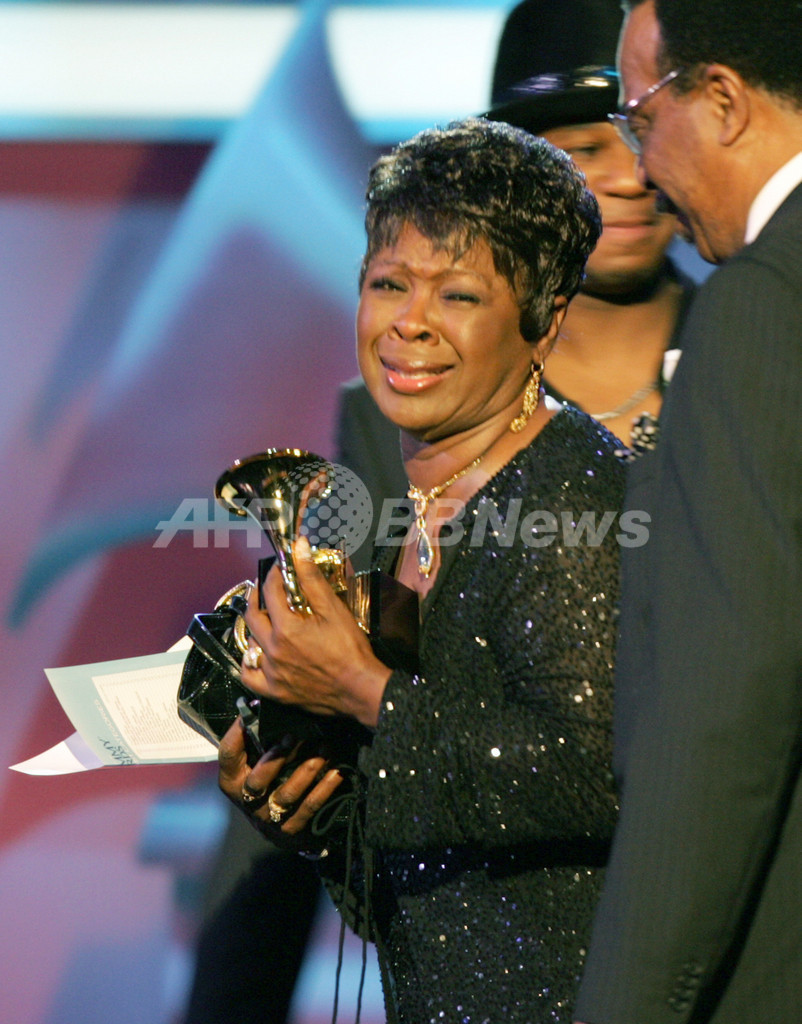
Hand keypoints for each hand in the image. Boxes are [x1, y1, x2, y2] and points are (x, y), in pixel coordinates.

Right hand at [218, 717, 344, 845]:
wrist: (278, 825)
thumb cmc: (266, 779)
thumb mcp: (253, 761)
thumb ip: (255, 739)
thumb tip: (261, 704)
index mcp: (232, 781)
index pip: (227, 755)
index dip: (238, 732)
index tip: (254, 711)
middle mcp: (247, 801)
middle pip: (257, 781)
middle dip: (277, 757)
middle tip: (294, 735)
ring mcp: (269, 818)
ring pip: (288, 794)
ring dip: (307, 769)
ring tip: (324, 748)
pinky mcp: (291, 829)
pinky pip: (310, 806)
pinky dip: (325, 787)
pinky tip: (337, 770)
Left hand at [242, 537, 391, 727]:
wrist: (360, 689)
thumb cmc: (350, 650)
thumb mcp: (333, 609)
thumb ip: (312, 578)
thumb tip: (299, 548)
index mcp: (285, 627)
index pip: (270, 591)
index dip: (273, 574)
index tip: (279, 567)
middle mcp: (272, 649)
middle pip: (253, 615)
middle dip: (258, 596)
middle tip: (266, 588)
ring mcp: (271, 672)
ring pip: (250, 643)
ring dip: (255, 627)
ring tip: (266, 618)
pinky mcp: (275, 691)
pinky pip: (250, 675)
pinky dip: (249, 663)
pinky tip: (256, 653)